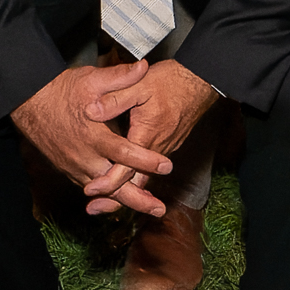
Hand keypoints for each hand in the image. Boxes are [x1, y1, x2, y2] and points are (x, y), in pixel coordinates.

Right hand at [11, 61, 174, 213]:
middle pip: (114, 185)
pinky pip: (90, 187)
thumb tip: (144, 67)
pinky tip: (121, 199)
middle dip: (138, 199)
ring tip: (147, 207)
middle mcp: (84, 156)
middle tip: (160, 210)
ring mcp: (75, 166)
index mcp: (93, 135)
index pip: (124, 153)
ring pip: (103, 191)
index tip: (167, 166)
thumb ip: (119, 76)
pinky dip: (107, 195)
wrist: (29, 102)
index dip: (146, 161)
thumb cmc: (60, 90)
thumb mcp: (90, 79)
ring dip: (125, 200)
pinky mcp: (68, 169)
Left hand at [91, 58, 219, 211]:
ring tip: (104, 202)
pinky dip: (134, 178)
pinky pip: (149, 168)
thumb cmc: (171, 82)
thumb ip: (115, 99)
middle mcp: (157, 148)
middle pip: (136, 182)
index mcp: (147, 135)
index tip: (89, 190)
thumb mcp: (139, 85)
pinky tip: (123, 180)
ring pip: (143, 177)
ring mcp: (164, 148)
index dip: (107, 182)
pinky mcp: (166, 145)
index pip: (126, 168)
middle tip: (94, 209)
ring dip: (125, 191)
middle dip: (115, 198)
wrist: (200, 81)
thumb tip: (90, 111)